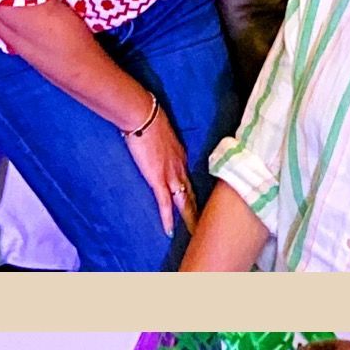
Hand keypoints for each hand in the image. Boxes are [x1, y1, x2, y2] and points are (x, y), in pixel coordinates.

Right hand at [123, 98, 196, 239]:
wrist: (143, 115)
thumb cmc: (149, 118)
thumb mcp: (161, 131)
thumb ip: (162, 142)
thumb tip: (157, 144)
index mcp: (180, 156)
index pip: (189, 180)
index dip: (194, 194)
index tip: (199, 205)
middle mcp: (180, 167)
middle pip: (192, 194)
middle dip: (199, 211)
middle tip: (205, 226)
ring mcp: (170, 175)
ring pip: (184, 202)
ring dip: (189, 220)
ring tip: (194, 235)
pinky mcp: (158, 179)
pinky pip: (165, 204)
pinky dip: (167, 219)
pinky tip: (169, 232)